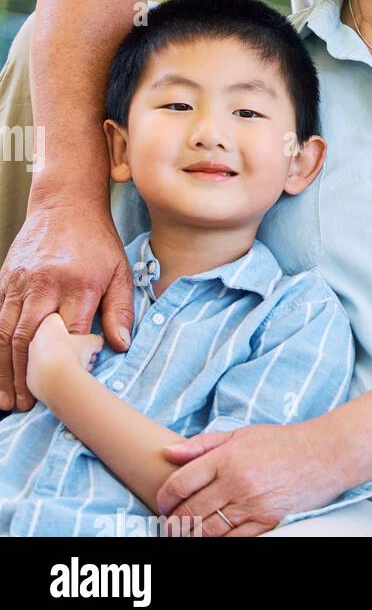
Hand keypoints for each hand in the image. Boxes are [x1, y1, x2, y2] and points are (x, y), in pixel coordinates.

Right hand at [0, 202, 133, 411]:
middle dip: (27, 377)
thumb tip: (119, 346)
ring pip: (5, 334)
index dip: (67, 364)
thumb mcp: (120, 270)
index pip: (70, 334)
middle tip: (29, 405)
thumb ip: (120, 309)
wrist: (65, 203)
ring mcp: (20, 283)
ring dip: (5, 370)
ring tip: (10, 400)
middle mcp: (45, 285)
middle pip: (30, 340)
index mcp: (79, 284)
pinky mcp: (4, 281)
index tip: (68, 388)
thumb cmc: (97, 241)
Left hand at [156, 422, 344, 536]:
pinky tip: (214, 535)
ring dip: (191, 535)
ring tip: (188, 532)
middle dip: (174, 522)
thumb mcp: (243, 434)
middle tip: (171, 524)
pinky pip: (231, 541)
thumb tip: (168, 452)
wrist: (326, 454)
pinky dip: (217, 541)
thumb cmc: (283, 442)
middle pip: (189, 512)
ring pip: (206, 531)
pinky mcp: (266, 522)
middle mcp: (237, 481)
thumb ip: (204, 443)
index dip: (164, 498)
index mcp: (228, 456)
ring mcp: (252, 504)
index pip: (180, 483)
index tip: (163, 503)